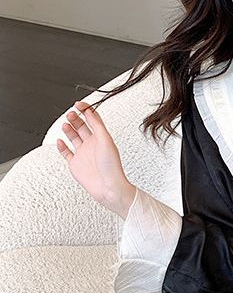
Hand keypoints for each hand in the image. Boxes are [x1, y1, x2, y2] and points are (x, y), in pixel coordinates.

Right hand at [56, 100, 135, 216]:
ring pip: (73, 137)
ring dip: (69, 129)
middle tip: (71, 114)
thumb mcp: (106, 140)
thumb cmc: (112, 167)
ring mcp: (83, 153)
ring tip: (66, 124)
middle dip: (75, 118)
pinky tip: (60, 140)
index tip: (78, 104)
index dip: (86, 110)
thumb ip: (97, 125)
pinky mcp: (75, 163)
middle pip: (81, 126)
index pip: (93, 119)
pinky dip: (61, 146)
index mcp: (101, 137)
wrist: (109, 187)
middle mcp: (92, 144)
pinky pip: (66, 152)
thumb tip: (90, 111)